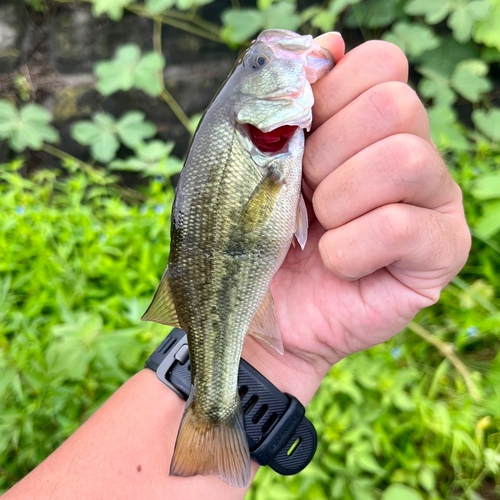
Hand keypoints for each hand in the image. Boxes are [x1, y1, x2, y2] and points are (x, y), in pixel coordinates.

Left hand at [242, 33, 470, 403]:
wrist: (261, 310)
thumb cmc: (255, 233)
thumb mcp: (253, 159)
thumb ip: (289, 97)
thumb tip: (331, 42)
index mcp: (368, 125)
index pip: (380, 64)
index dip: (328, 98)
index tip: (295, 142)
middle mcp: (411, 154)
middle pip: (396, 105)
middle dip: (327, 155)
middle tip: (304, 196)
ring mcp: (433, 202)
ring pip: (405, 159)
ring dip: (338, 200)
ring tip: (318, 231)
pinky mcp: (440, 252)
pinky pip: (400, 226)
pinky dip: (348, 248)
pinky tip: (337, 264)